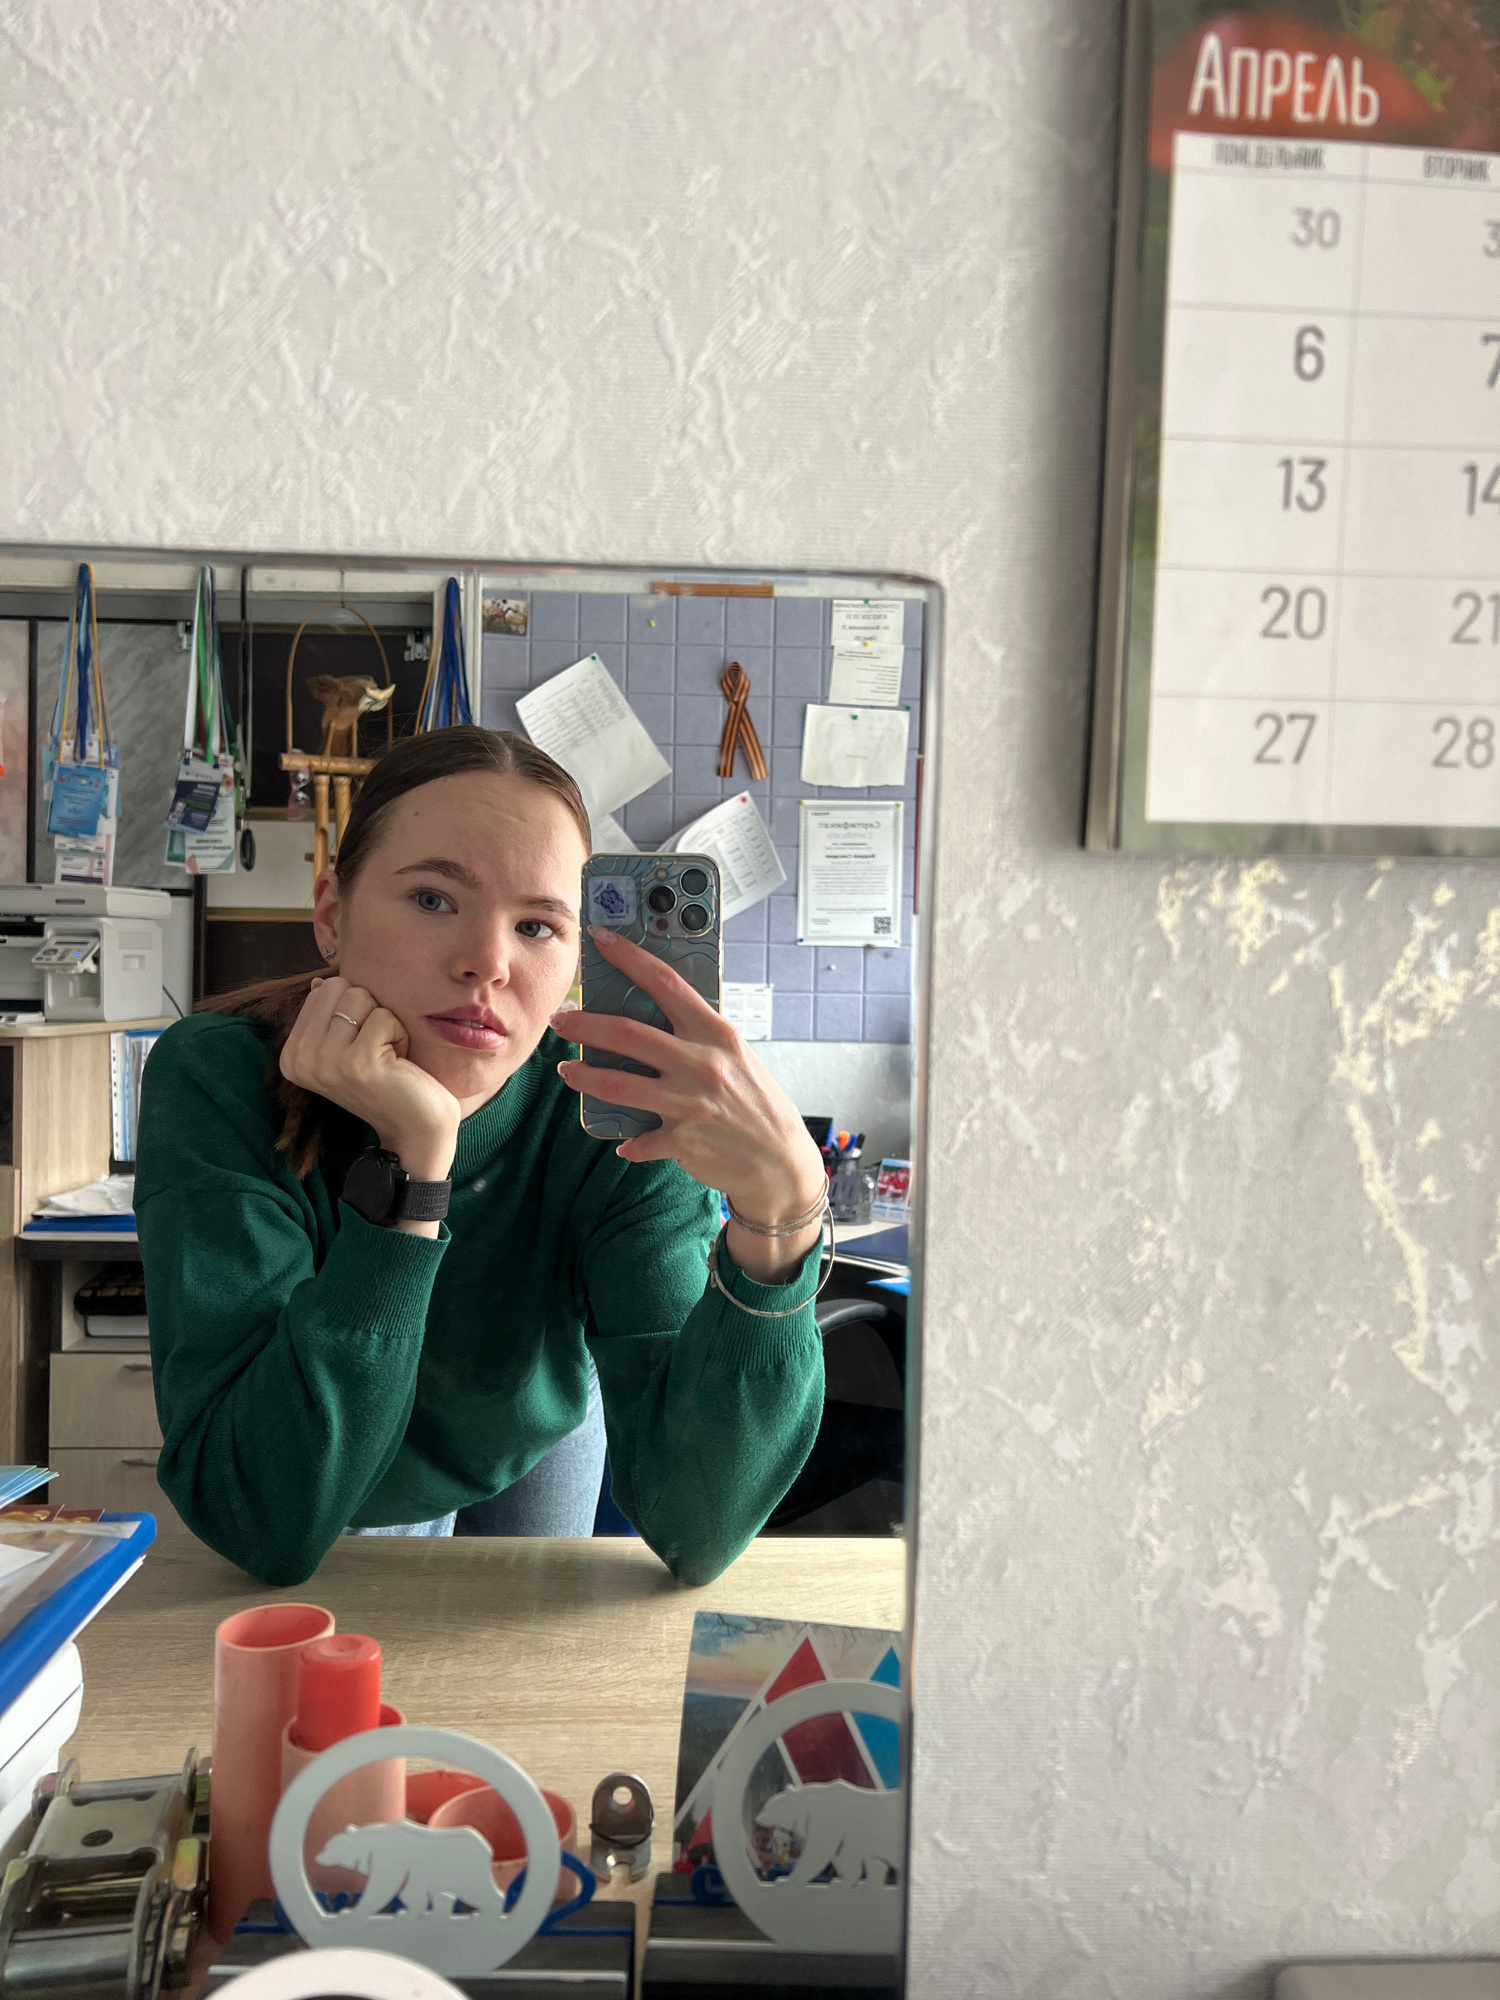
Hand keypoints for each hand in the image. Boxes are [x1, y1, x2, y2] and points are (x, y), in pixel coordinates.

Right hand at [280, 978, 460, 1183]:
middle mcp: (301, 1059)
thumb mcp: (347, 1046)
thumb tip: (319, 982)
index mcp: (292, 1054)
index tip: (360, 1045)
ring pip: (360, 997)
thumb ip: (329, 1015)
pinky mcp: (358, 1062)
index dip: (354, 1010)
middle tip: (376, 1048)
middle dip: (368, 1010)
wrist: (415, 1126)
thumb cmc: (386, 1081)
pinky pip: (384, 1016)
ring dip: (384, 1022)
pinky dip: (400, 1034)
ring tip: (386, 1055)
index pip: (323, 990)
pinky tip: (398, 1063)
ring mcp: (326, 1062)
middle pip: (339, 987)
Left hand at [555, 928, 827, 1282]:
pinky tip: (624, 1140)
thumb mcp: (735, 1055)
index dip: (629, 958)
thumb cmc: (757, 1101)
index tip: (600, 939)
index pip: (666, 983)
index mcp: (716, 1034)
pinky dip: (628, 1141)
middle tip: (562, 1020)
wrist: (781, 1159)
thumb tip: (653, 1013)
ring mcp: (690, 1103)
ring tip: (566, 1070)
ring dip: (584, 1077)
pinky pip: (638, 1140)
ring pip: (618, 1085)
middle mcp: (702, 1064)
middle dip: (585, 1025)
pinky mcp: (682, 1140)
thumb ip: (698, 1035)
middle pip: (627, 1034)